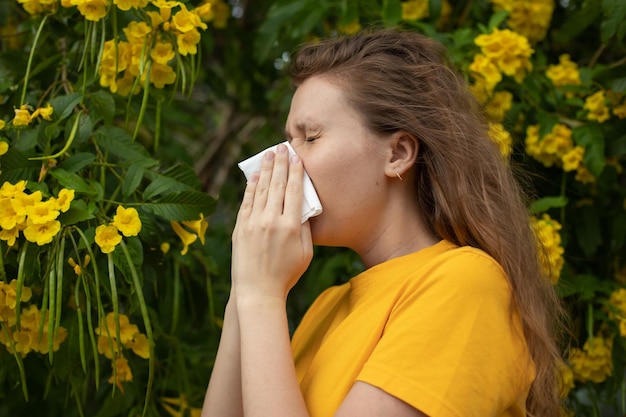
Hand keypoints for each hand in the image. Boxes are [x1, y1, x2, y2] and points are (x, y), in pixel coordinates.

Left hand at [231, 143, 312, 299]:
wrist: (258, 292)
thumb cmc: (287, 275)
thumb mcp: (306, 253)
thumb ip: (306, 228)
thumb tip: (303, 206)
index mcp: (291, 226)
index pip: (295, 191)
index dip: (296, 172)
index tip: (297, 157)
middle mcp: (271, 221)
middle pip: (277, 184)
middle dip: (280, 164)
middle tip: (282, 147)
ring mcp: (253, 223)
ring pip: (261, 189)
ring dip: (266, 170)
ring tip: (269, 155)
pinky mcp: (240, 228)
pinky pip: (247, 201)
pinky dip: (251, 187)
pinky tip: (255, 176)